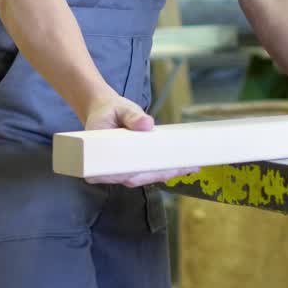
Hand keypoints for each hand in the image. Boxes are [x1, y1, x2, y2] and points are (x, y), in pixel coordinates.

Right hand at [83, 93, 199, 187]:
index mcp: (99, 159)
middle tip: (186, 167)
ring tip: (188, 167)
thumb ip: (132, 116)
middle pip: (136, 178)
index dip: (146, 174)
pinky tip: (177, 167)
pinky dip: (159, 170)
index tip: (166, 172)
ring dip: (163, 173)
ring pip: (141, 177)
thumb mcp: (120, 109)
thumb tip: (146, 124)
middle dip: (161, 174)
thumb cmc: (108, 110)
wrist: (101, 110)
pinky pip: (141, 173)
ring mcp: (116, 171)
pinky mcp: (125, 168)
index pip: (124, 173)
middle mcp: (106, 171)